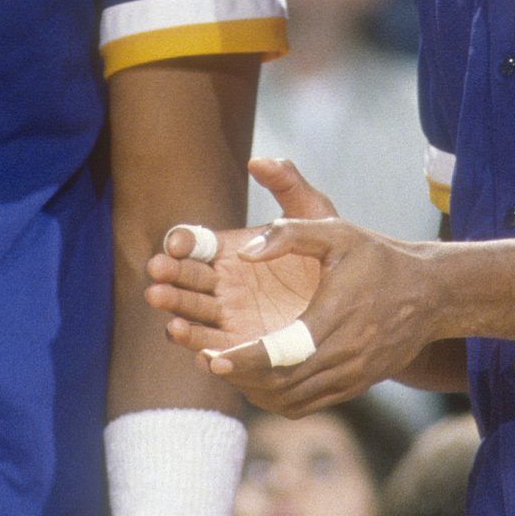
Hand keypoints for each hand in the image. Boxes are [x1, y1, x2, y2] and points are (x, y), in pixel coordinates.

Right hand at [143, 158, 331, 354]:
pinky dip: (204, 352)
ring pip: (192, 315)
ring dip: (178, 316)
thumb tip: (258, 160)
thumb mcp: (312, 212)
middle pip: (183, 279)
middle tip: (158, 275)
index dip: (181, 242)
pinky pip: (216, 350)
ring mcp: (227, 316)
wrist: (356, 300)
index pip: (193, 244)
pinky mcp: (240, 348)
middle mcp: (220, 283)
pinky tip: (202, 355)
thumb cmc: (331, 250)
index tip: (178, 244)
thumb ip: (287, 182)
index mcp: (228, 250)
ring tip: (173, 321)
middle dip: (169, 277)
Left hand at [149, 161, 441, 417]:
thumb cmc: (379, 258)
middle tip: (207, 361)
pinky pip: (309, 404)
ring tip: (227, 370)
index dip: (243, 360)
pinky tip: (258, 381)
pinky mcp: (357, 386)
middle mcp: (345, 356)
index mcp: (334, 319)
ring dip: (255, 391)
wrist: (432, 293)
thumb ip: (289, 234)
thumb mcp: (338, 232)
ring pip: (292, 400)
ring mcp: (353, 376)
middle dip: (240, 377)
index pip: (280, 352)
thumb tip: (244, 251)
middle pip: (281, 384)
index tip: (210, 356)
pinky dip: (278, 399)